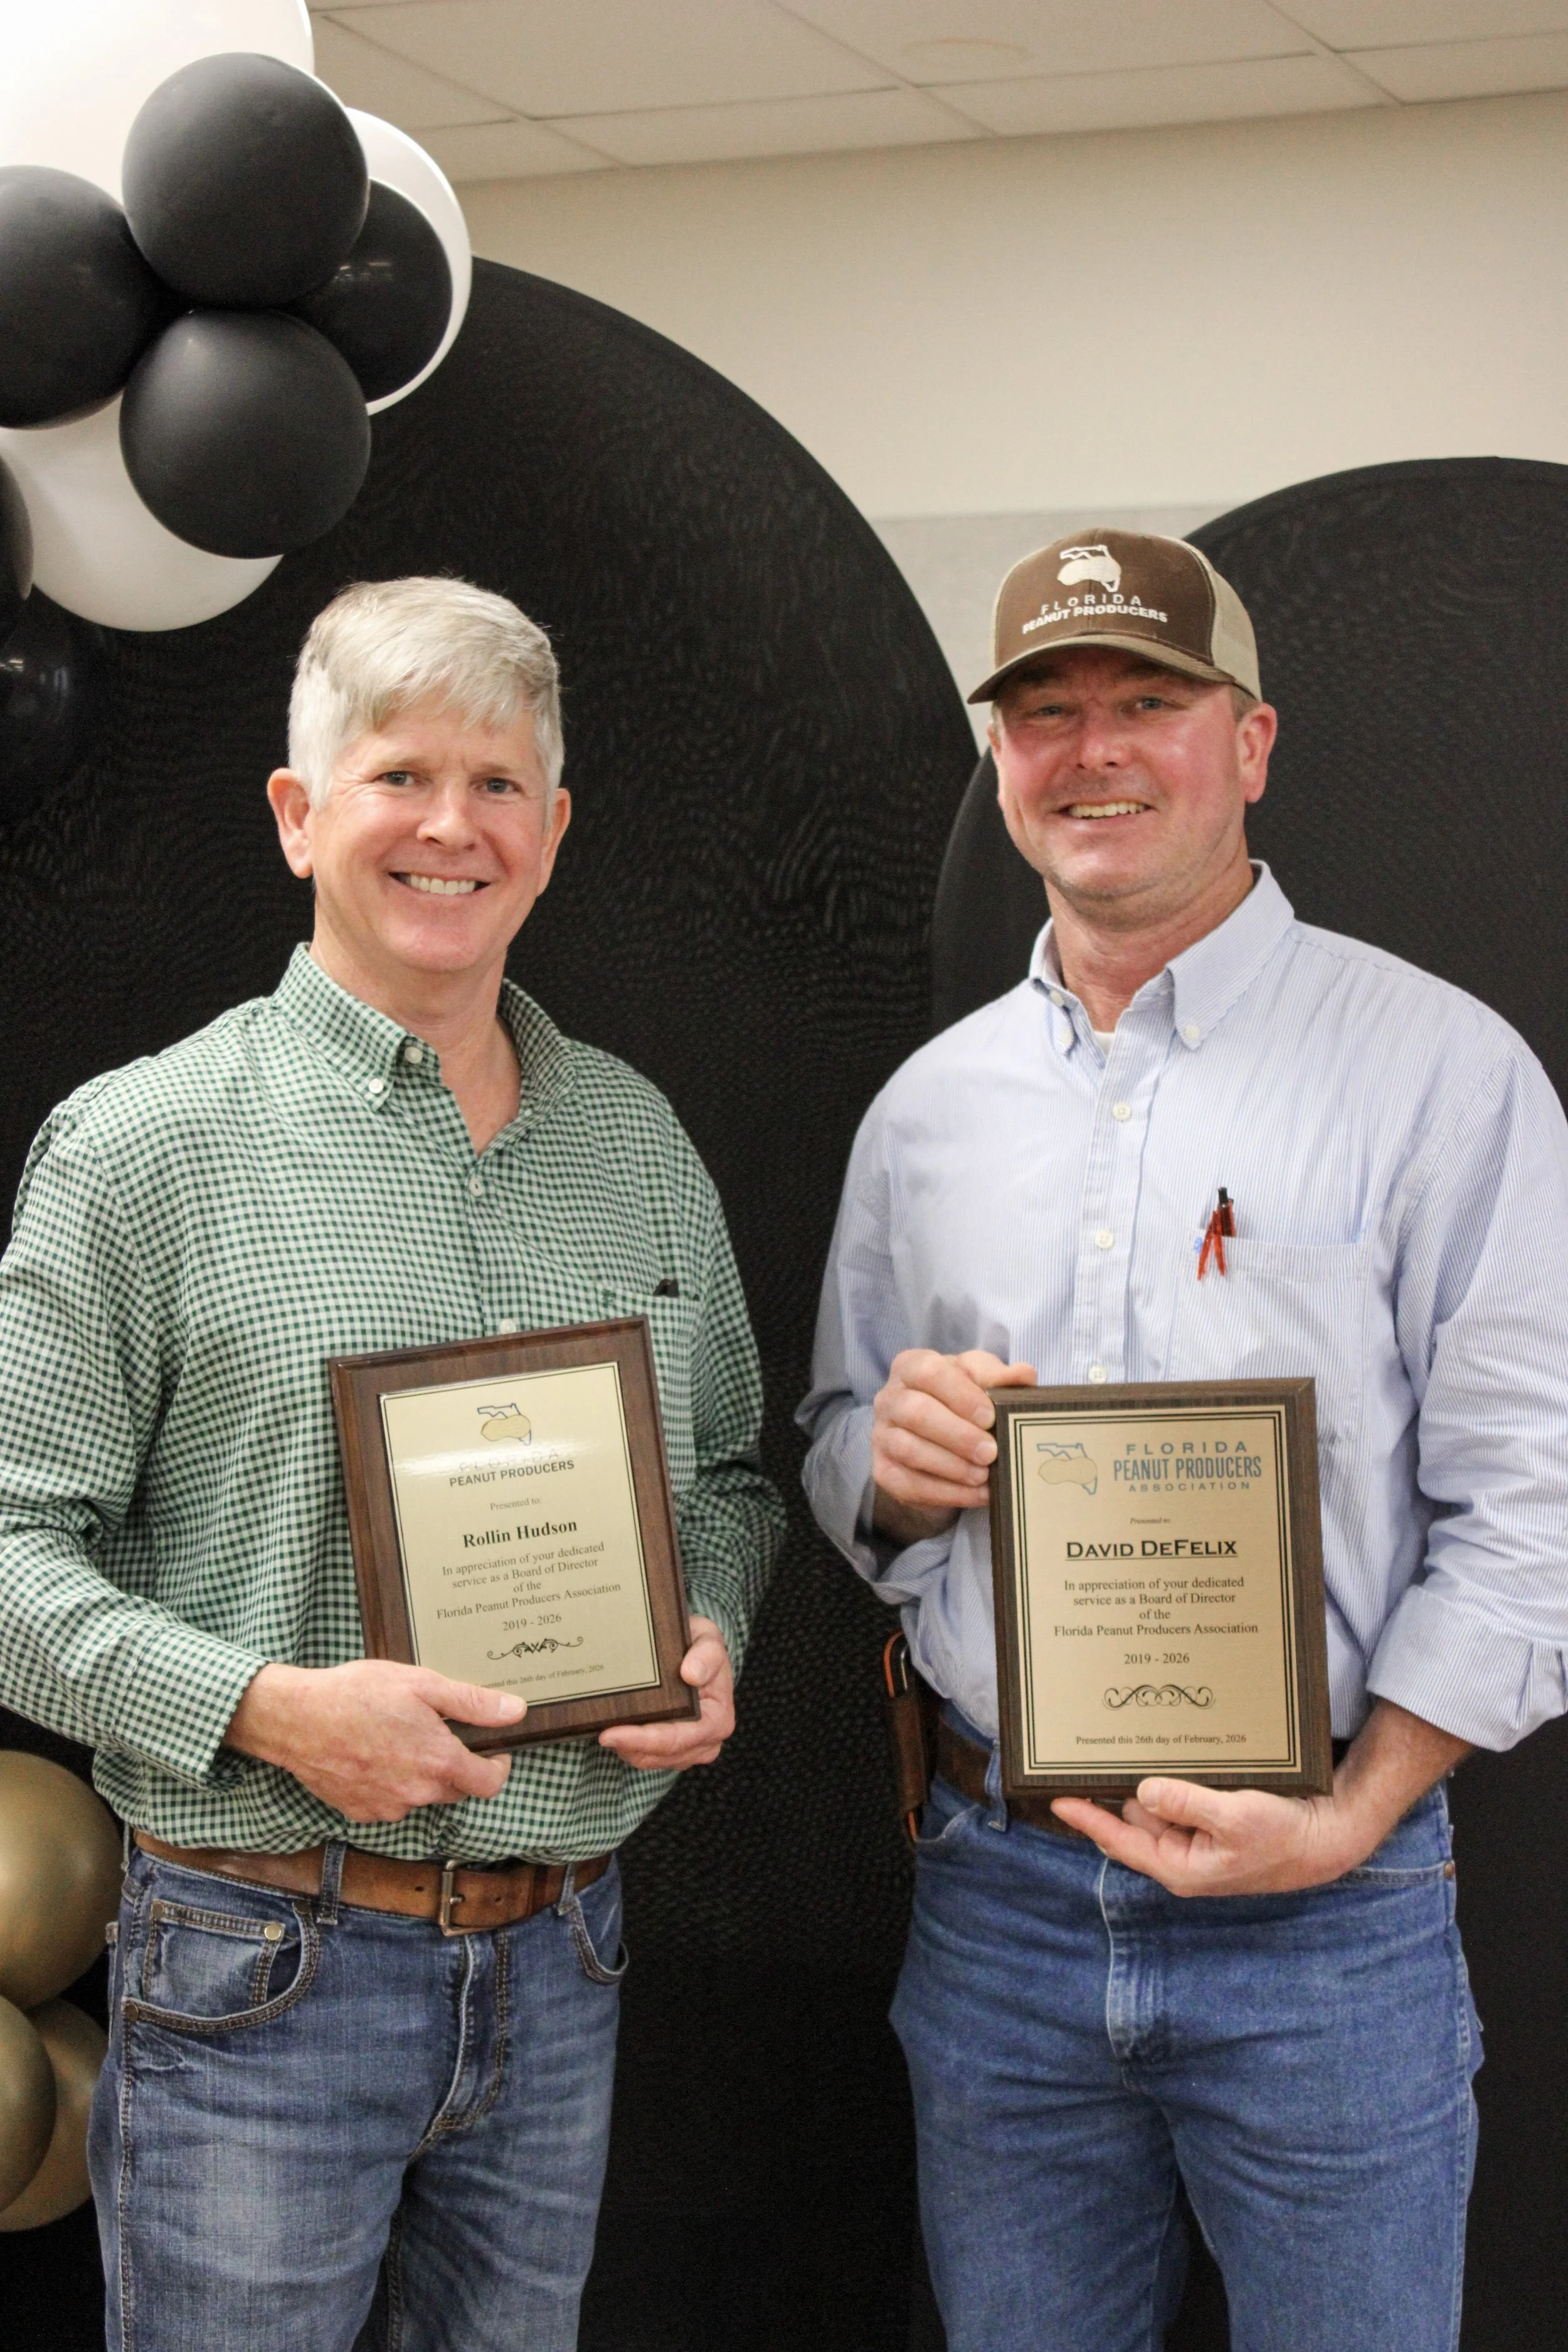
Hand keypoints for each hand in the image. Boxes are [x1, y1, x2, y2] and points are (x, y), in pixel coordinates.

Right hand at [225, 1660, 523, 1822]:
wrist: (296, 1718)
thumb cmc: (357, 1694)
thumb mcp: (422, 1685)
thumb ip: (473, 1702)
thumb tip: (516, 1711)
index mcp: (438, 1762)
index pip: (488, 1784)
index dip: (497, 1768)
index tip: (493, 1753)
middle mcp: (416, 1793)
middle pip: (454, 1789)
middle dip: (455, 1766)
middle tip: (436, 1732)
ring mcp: (387, 1807)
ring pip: (420, 1796)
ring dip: (420, 1774)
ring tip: (397, 1737)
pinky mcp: (360, 1811)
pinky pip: (390, 1802)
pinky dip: (391, 1783)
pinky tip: (374, 1754)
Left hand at [598, 1616, 732, 1771]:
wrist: (699, 1656)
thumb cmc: (702, 1649)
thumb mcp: (708, 1639)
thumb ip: (706, 1654)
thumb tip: (691, 1674)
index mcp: (718, 1719)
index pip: (679, 1738)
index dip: (645, 1739)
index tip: (613, 1732)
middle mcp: (708, 1741)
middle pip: (662, 1755)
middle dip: (630, 1746)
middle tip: (601, 1734)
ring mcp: (691, 1749)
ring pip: (652, 1760)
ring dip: (628, 1748)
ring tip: (605, 1730)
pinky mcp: (676, 1751)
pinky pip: (649, 1757)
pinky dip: (631, 1747)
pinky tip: (618, 1731)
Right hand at [871, 1348, 1037, 1543]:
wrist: (935, 1441)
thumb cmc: (959, 1400)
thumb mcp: (979, 1381)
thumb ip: (999, 1376)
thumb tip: (1024, 1374)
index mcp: (911, 1366)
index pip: (929, 1372)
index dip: (960, 1395)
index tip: (989, 1416)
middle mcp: (889, 1398)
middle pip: (916, 1412)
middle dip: (957, 1435)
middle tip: (991, 1452)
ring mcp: (881, 1436)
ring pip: (909, 1449)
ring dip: (952, 1466)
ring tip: (984, 1475)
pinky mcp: (884, 1471)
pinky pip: (910, 1484)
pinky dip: (948, 1492)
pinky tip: (977, 1494)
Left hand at [1051, 1699, 1470, 1895]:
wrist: (1328, 1837)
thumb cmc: (1286, 1836)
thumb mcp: (1237, 1818)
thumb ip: (1189, 1805)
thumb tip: (1143, 1793)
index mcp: (1180, 1866)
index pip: (1119, 1840)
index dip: (1086, 1817)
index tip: (1055, 1796)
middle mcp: (1182, 1854)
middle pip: (1130, 1821)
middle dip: (1108, 1794)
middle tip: (1078, 1760)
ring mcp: (1196, 1838)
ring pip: (1153, 1806)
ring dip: (1138, 1782)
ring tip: (1110, 1749)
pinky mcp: (1211, 1820)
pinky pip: (1177, 1797)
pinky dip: (1166, 1779)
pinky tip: (1158, 1752)